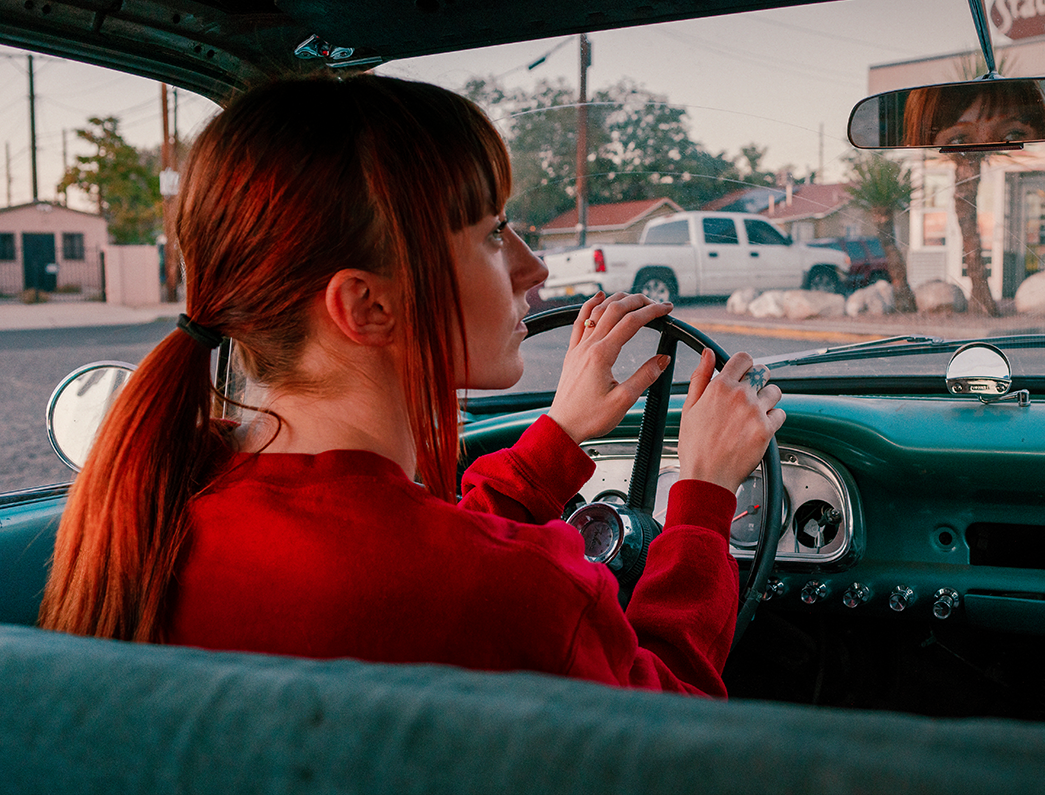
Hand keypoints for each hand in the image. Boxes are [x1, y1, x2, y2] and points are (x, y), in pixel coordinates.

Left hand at [548, 292, 673, 443]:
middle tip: (656, 302)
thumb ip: (645, 376)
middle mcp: (588, 346)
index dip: (652, 311)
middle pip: (615, 310)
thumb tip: (663, 359)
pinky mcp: (572, 353)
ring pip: (597, 311)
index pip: (631, 323)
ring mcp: (578, 348)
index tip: (667, 308)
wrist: (563, 426)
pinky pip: (580, 321)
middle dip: (638, 301)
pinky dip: (590, 305)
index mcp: (602, 355)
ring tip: (634, 297)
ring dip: (617, 299)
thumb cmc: (590, 417)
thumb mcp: (624, 400)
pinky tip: (598, 298)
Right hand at [677, 349, 784, 492]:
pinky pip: (780, 414)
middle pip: (762, 372)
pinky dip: (773, 420)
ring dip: (767, 400)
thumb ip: (701, 377)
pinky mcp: (767, 430)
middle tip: (748, 396)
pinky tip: (757, 428)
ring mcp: (755, 412)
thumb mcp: (689, 407)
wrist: (706, 477)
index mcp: (719, 387)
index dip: (744, 365)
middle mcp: (740, 396)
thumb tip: (708, 354)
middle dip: (757, 381)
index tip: (743, 373)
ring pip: (775, 392)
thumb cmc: (695, 446)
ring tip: (753, 415)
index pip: (743, 358)